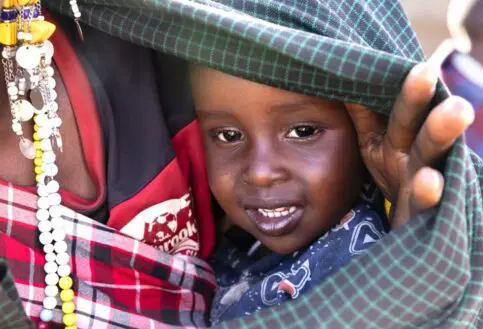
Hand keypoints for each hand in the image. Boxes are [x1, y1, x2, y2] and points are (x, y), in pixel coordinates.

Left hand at [346, 62, 473, 228]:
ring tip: (456, 110)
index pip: (400, 109)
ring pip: (430, 156)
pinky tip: (430, 180)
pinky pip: (425, 203)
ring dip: (440, 133)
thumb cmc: (390, 181)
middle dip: (420, 101)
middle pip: (415, 125)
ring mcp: (419, 184)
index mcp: (394, 139)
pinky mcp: (420, 215)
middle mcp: (411, 157)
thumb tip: (343, 81)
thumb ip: (363, 117)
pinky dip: (430, 192)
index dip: (404, 88)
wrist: (401, 233)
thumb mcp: (373, 147)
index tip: (406, 62)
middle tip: (425, 72)